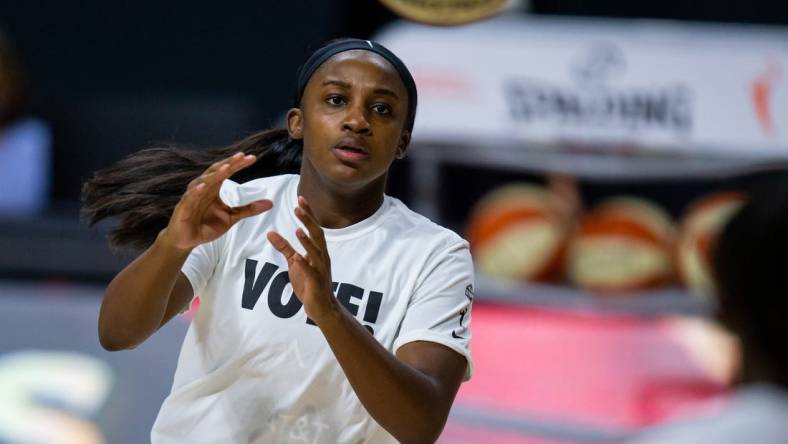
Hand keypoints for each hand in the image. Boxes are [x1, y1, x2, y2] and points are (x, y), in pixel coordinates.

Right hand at [160, 152, 272, 250]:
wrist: (187, 240)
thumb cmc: (207, 225)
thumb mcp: (232, 217)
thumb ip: (249, 209)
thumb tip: (270, 203)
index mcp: (214, 188)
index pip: (227, 171)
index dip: (238, 164)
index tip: (252, 158)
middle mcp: (203, 188)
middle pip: (217, 171)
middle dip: (229, 163)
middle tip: (242, 156)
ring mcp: (192, 196)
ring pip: (203, 181)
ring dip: (215, 174)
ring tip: (226, 168)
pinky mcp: (183, 208)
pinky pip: (190, 198)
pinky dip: (196, 192)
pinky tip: (203, 187)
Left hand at [267, 196, 337, 322]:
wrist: (322, 307)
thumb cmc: (309, 283)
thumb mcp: (294, 262)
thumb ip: (284, 247)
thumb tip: (270, 232)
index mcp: (318, 250)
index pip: (313, 228)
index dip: (308, 214)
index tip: (300, 199)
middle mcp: (322, 257)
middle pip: (317, 235)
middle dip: (308, 221)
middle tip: (298, 207)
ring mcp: (321, 270)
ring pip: (316, 252)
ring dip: (307, 242)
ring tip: (298, 230)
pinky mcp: (316, 283)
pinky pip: (310, 272)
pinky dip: (304, 265)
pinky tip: (297, 258)